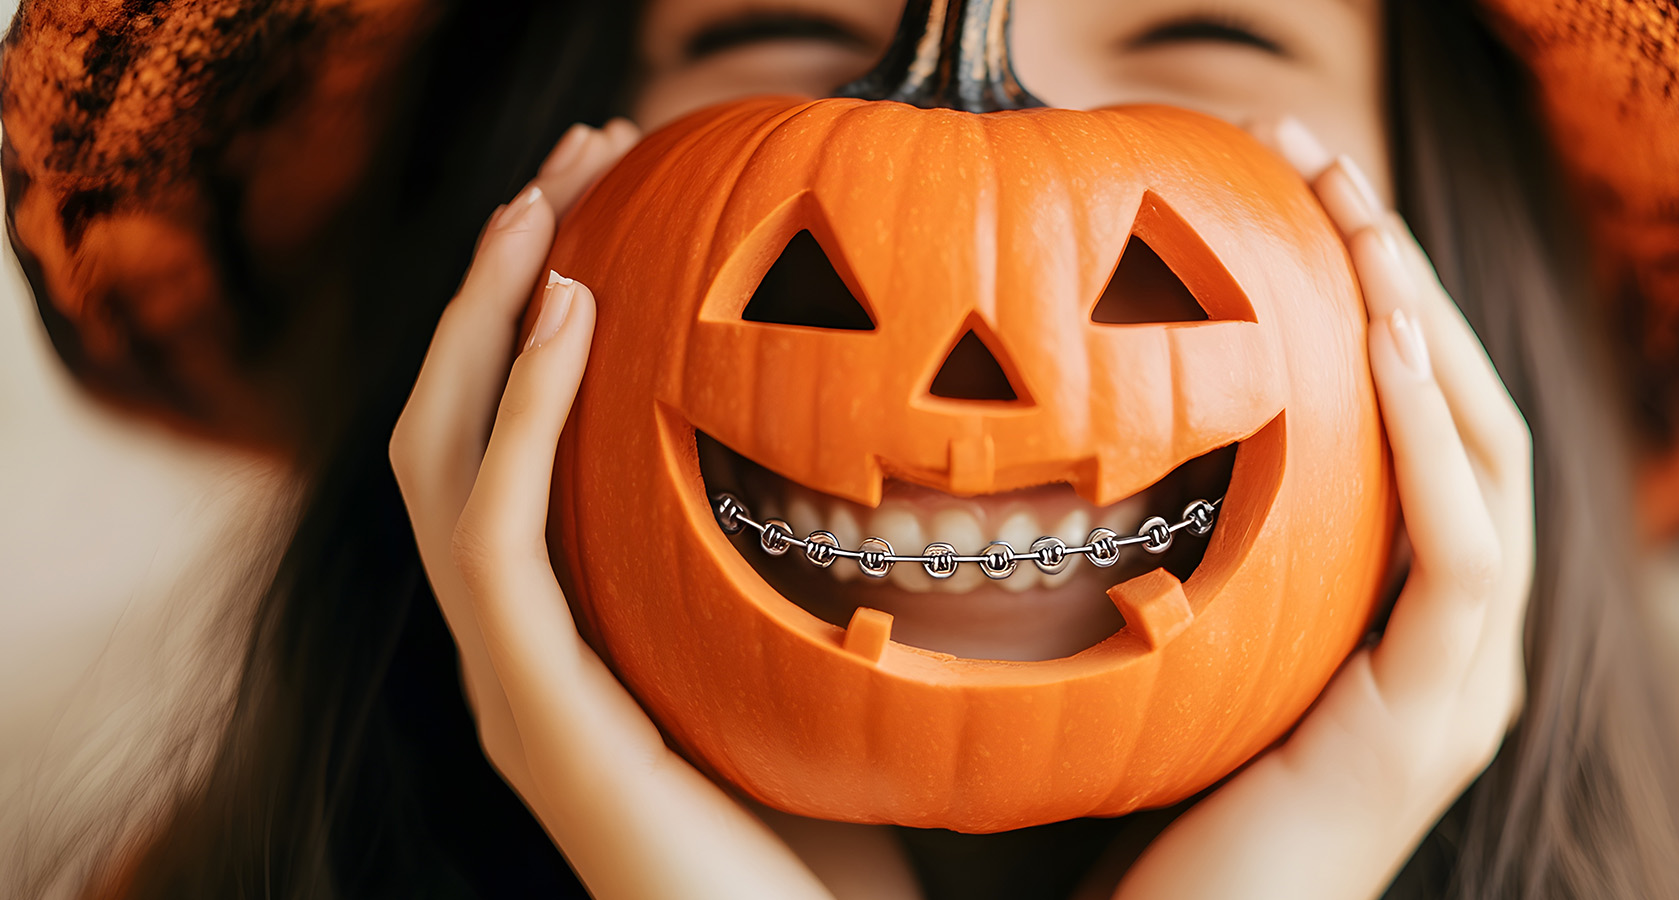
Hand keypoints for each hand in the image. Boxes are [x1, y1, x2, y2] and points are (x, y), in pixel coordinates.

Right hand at [389, 121, 835, 899]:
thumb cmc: (834, 843)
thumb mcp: (803, 666)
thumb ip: (784, 565)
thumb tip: (875, 446)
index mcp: (562, 637)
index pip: (502, 450)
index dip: (524, 322)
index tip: (598, 208)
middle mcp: (512, 650)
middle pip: (450, 428)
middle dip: (492, 285)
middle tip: (564, 161)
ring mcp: (508, 681)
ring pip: (438, 459)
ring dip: (482, 317)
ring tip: (543, 203)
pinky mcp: (533, 708)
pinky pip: (491, 534)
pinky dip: (518, 411)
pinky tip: (572, 315)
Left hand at [1113, 119, 1535, 899]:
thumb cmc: (1156, 811)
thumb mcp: (1195, 641)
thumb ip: (1221, 546)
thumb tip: (1133, 416)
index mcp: (1414, 623)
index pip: (1440, 434)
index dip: (1396, 311)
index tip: (1317, 204)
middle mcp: (1463, 647)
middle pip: (1479, 425)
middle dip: (1413, 287)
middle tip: (1332, 169)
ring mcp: (1461, 687)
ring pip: (1494, 470)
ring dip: (1429, 332)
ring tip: (1364, 225)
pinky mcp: (1430, 722)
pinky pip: (1464, 560)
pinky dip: (1432, 446)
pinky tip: (1382, 352)